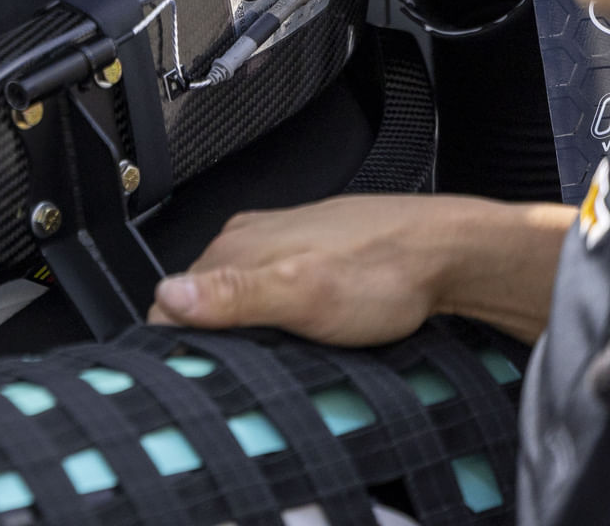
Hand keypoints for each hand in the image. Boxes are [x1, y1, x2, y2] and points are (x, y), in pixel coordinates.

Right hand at [148, 194, 571, 345]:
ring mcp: (276, 245)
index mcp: (234, 248)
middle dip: (212, 339)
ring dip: (245, 329)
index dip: (181, 343)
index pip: (171, 302)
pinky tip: (300, 332)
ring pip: (234, 297)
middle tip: (248, 372)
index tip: (203, 374)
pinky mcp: (304, 253)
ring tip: (275, 356)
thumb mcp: (303, 293)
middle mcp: (247, 241)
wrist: (449, 251)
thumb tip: (167, 296)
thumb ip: (234, 296)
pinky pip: (268, 290)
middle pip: (199, 301)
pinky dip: (274, 316)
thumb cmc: (385, 269)